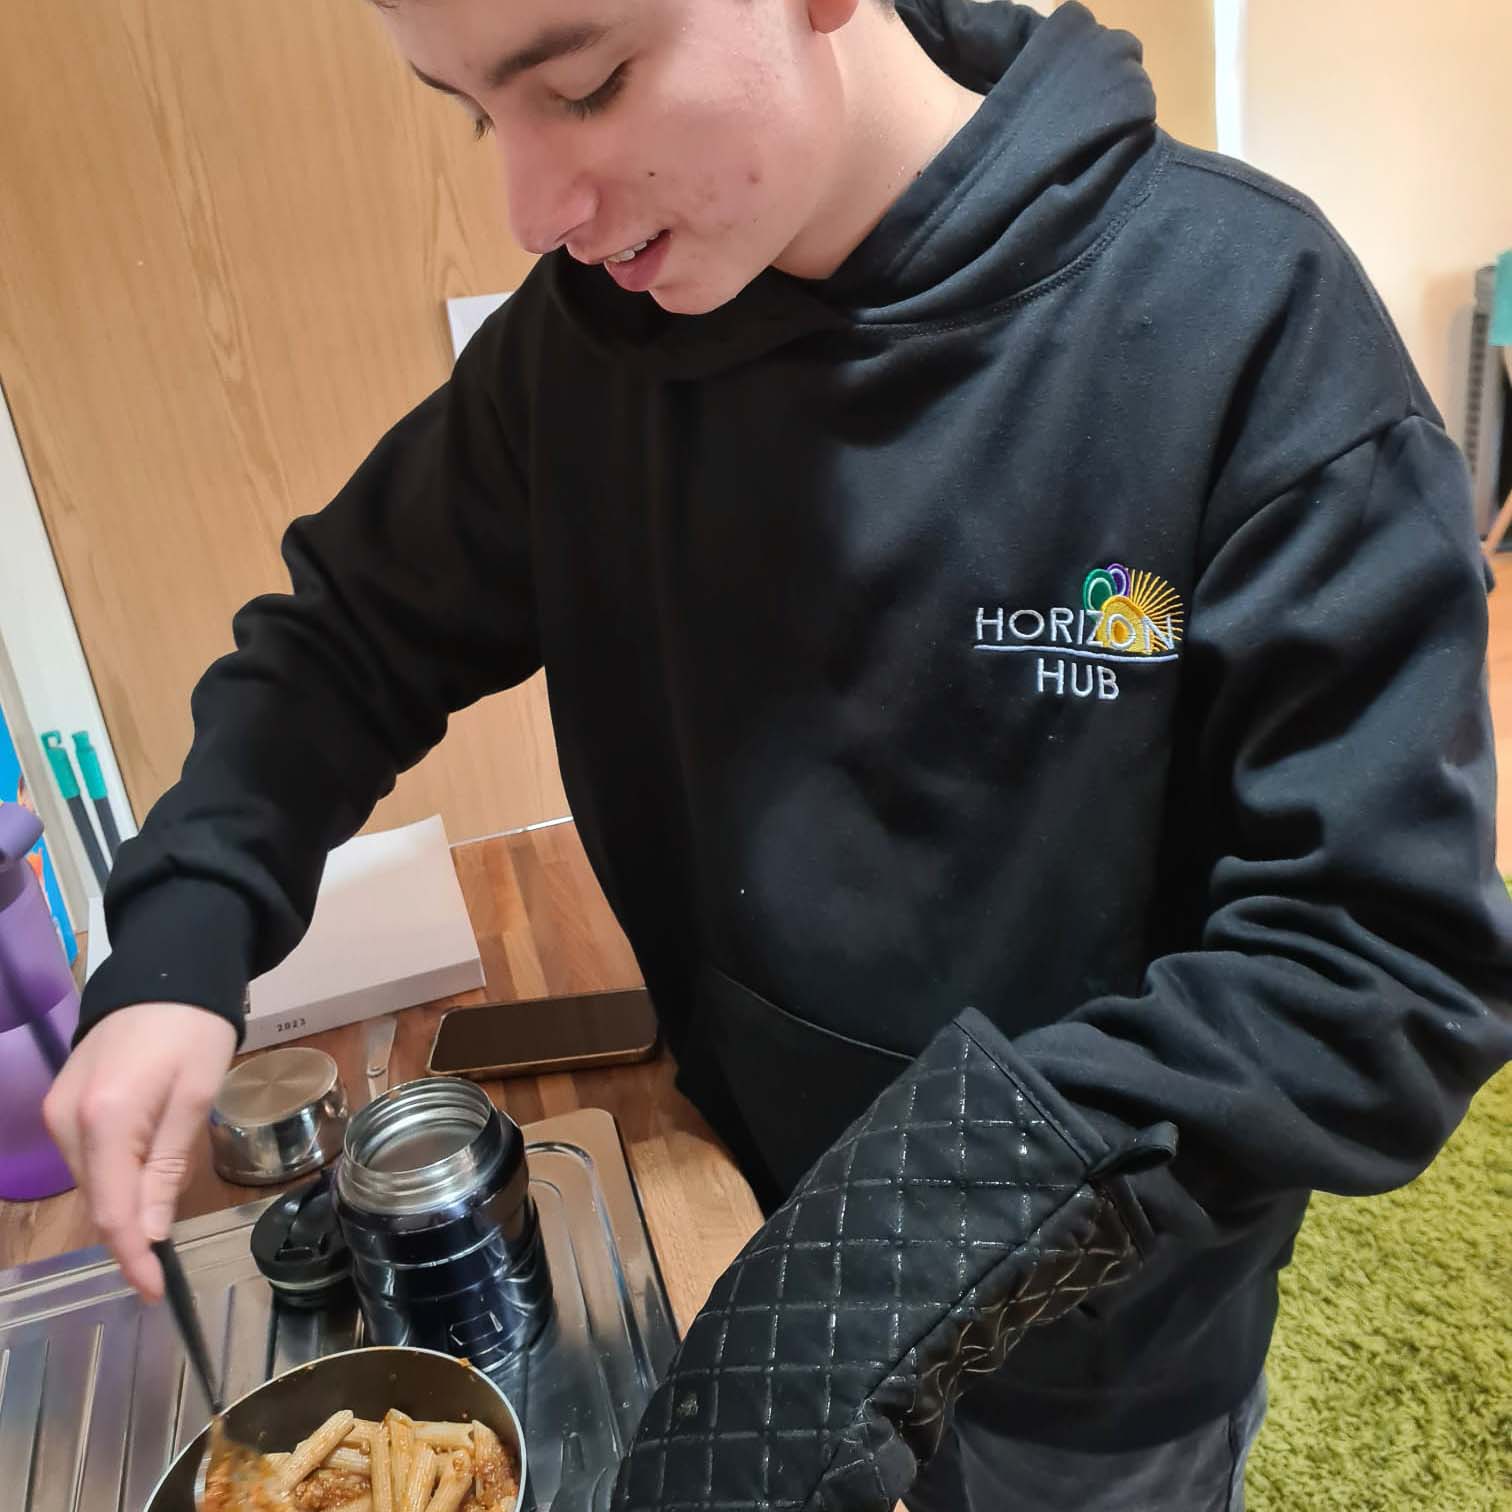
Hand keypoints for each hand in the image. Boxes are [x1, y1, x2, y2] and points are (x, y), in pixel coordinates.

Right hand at [43, 1003, 236, 1300]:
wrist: (165, 972)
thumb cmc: (194, 1030)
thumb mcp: (195, 1097)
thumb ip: (167, 1167)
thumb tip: (147, 1234)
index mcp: (105, 1119)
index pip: (113, 1209)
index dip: (131, 1257)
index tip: (151, 1291)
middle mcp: (67, 1121)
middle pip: (98, 1199)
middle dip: (128, 1234)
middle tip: (162, 1266)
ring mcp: (57, 1112)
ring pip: (92, 1181)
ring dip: (122, 1203)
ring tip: (158, 1219)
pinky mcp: (61, 1104)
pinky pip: (88, 1157)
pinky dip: (114, 1175)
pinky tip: (141, 1178)